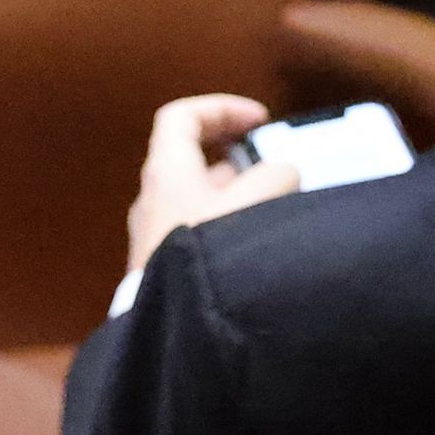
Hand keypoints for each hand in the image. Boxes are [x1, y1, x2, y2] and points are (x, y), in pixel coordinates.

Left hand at [127, 94, 300, 272]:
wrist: (176, 326)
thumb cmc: (210, 252)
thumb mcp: (255, 202)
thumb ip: (275, 176)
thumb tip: (280, 175)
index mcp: (166, 171)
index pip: (181, 117)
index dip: (222, 109)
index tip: (260, 121)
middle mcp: (153, 199)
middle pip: (191, 160)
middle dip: (236, 159)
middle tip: (271, 167)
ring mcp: (154, 236)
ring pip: (197, 200)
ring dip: (236, 197)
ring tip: (274, 209)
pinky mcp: (163, 269)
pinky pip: (198, 232)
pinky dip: (228, 227)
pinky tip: (256, 246)